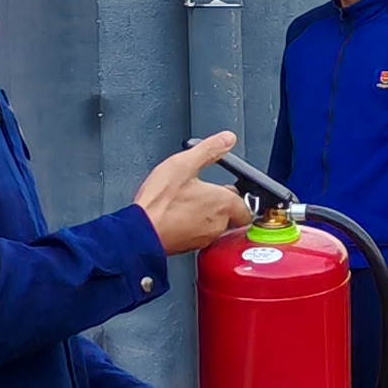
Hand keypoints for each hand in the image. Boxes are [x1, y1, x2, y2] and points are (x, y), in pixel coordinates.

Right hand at [134, 133, 248, 255]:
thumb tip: (227, 139)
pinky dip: (194, 227)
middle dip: (225, 206)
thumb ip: (209, 150)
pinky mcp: (190, 247)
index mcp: (223, 203)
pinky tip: (180, 218)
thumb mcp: (183, 164)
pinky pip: (200, 237)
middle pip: (233, 217)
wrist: (140, 231)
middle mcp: (219, 224)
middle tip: (208, 195)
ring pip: (217, 228)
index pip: (247, 206)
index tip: (229, 189)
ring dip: (209, 217)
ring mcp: (205, 238)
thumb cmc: (159, 202)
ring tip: (192, 204)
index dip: (240, 196)